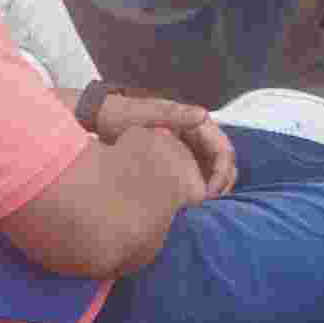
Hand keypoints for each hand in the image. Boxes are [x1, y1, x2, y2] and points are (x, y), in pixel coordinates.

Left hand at [87, 89, 234, 197]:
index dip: (221, 173)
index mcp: (195, 123)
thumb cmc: (124, 115)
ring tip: (198, 208)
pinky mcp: (176, 160)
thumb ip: (174, 114)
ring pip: (212, 172)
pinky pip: (195, 177)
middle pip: (222, 163)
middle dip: (221, 185)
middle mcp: (196, 136)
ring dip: (212, 190)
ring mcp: (187, 149)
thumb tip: (203, 115)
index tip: (208, 194)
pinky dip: (197, 191)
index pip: (223, 149)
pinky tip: (186, 205)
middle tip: (206, 206)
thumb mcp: (147, 113)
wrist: (100, 119)